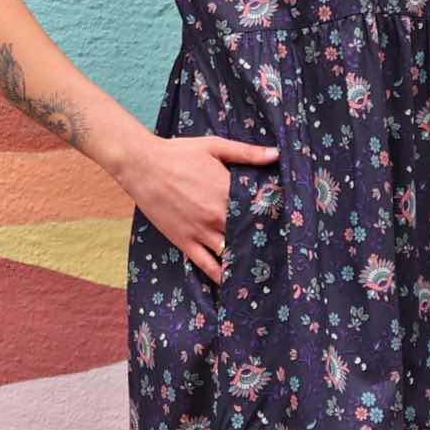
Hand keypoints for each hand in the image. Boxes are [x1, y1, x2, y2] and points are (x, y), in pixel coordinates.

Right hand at [125, 134, 278, 285]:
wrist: (142, 166)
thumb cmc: (178, 153)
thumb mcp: (215, 147)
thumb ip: (247, 153)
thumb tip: (275, 154)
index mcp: (227, 191)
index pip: (260, 209)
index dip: (274, 216)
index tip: (288, 222)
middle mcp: (216, 216)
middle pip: (249, 234)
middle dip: (264, 241)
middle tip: (281, 250)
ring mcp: (201, 232)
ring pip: (231, 253)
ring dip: (246, 261)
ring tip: (263, 270)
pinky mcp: (185, 242)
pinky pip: (207, 265)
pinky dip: (221, 276)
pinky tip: (232, 282)